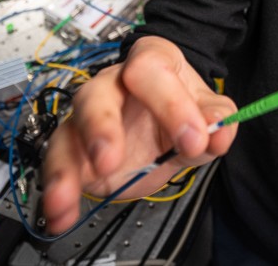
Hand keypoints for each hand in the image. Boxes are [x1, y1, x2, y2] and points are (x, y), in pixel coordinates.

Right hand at [41, 36, 237, 234]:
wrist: (163, 119)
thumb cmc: (180, 105)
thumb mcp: (206, 110)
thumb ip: (216, 118)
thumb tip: (220, 131)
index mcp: (150, 63)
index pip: (151, 69)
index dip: (171, 103)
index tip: (193, 139)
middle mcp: (113, 84)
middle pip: (97, 95)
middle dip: (101, 127)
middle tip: (111, 160)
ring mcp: (89, 115)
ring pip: (69, 131)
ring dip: (65, 166)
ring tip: (66, 197)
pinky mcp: (75, 148)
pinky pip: (59, 164)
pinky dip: (58, 190)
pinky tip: (60, 213)